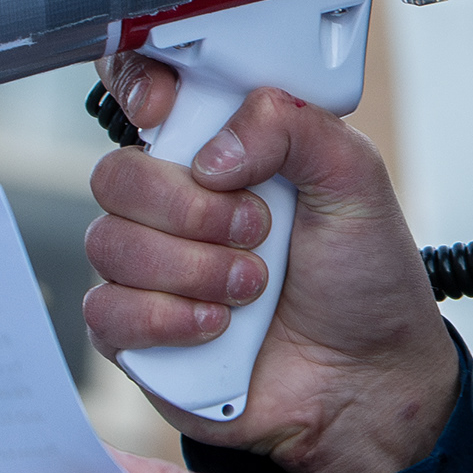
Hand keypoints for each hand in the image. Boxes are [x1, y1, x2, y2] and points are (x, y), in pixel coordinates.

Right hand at [84, 58, 458, 472]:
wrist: (367, 381)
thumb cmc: (363, 280)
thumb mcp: (356, 181)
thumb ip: (294, 128)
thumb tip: (213, 151)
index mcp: (221, 151)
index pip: (142, 95)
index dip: (135, 90)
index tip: (164, 110)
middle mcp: (175, 206)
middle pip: (115, 175)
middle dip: (189, 207)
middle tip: (256, 228)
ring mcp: (150, 270)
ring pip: (107, 242)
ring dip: (192, 267)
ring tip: (252, 286)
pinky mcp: (136, 334)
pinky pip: (105, 310)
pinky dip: (167, 318)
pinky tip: (219, 326)